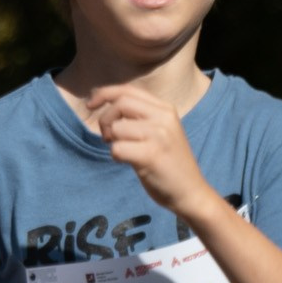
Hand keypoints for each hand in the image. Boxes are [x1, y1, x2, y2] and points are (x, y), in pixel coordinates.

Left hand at [82, 86, 212, 223]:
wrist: (191, 192)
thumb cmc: (169, 163)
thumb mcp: (160, 131)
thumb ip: (139, 116)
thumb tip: (106, 104)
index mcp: (165, 109)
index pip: (128, 90)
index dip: (105, 93)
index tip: (91, 104)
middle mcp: (164, 117)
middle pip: (120, 104)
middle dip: (105, 120)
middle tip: (108, 137)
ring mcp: (159, 135)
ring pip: (116, 128)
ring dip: (113, 142)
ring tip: (125, 152)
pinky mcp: (151, 155)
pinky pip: (117, 149)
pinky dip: (116, 156)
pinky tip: (128, 162)